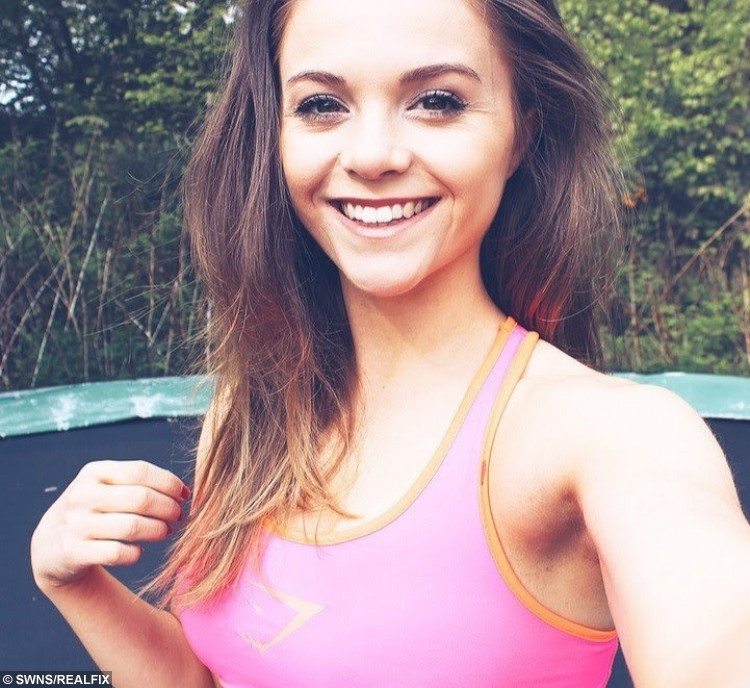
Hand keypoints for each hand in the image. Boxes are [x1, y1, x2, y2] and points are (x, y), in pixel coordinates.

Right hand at [30, 459, 188, 592]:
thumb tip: (182, 491)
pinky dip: (136, 554)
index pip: (140, 471)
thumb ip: (138, 483)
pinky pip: (118, 553)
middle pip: (141, 499)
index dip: (169, 483)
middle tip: (178, 516)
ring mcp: (76, 524)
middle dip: (168, 508)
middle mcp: (82, 495)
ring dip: (158, 530)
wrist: (49, 545)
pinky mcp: (73, 552)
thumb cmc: (93, 510)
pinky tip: (139, 551)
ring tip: (166, 532)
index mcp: (94, 472)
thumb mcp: (106, 487)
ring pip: (132, 526)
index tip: (184, 495)